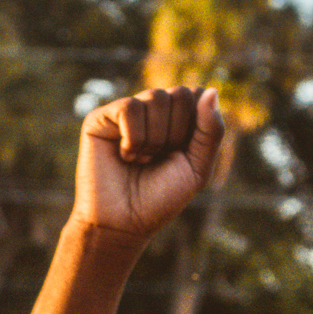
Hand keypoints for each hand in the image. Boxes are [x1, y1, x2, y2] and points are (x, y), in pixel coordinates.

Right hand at [71, 87, 226, 242]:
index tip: (182, 153)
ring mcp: (126, 113)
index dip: (196, 125)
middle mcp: (152, 111)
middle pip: (180, 94)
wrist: (123, 223)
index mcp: (177, 119)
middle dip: (176, 133)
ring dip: (154, 139)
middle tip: (158, 158)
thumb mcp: (198, 167)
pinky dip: (134, 137)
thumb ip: (211, 130)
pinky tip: (125, 155)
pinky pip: (129, 108)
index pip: (197, 95)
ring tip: (141, 160)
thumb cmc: (160, 198)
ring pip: (155, 98)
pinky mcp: (101, 118)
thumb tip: (211, 90)